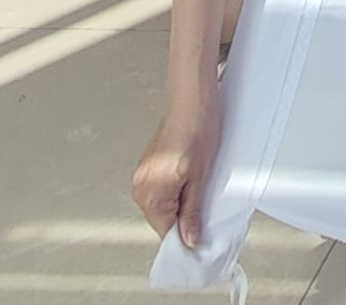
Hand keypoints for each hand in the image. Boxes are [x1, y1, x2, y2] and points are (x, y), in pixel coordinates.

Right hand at [132, 93, 223, 246]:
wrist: (192, 102)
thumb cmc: (198, 131)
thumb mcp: (200, 178)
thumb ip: (192, 213)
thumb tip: (190, 239)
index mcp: (151, 193)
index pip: (165, 232)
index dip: (185, 238)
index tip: (200, 242)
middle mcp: (141, 187)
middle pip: (162, 221)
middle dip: (183, 222)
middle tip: (205, 213)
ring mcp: (142, 177)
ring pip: (162, 207)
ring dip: (180, 206)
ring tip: (198, 191)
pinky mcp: (148, 168)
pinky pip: (160, 192)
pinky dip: (175, 194)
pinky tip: (190, 183)